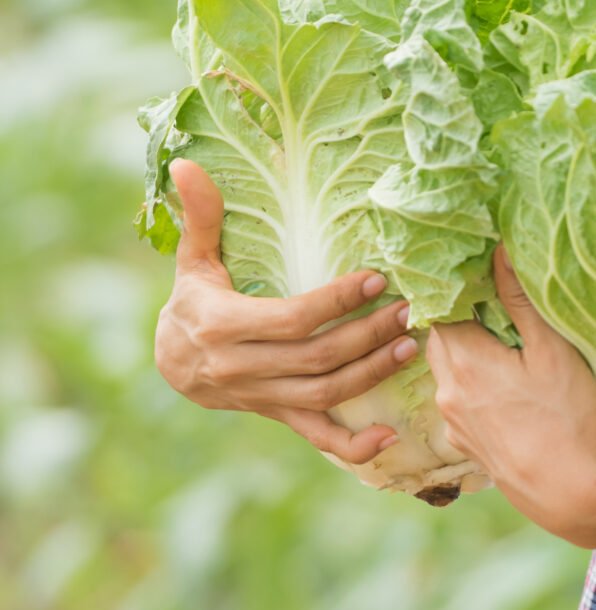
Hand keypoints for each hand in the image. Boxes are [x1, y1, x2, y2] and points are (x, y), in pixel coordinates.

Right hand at [153, 159, 416, 468]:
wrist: (171, 363)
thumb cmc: (192, 299)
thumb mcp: (193, 259)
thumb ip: (201, 215)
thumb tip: (186, 163)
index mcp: (223, 327)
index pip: (291, 319)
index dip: (335, 302)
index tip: (374, 280)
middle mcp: (242, 369)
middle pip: (316, 358)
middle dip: (366, 336)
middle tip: (408, 310)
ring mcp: (261, 398)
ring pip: (324, 394)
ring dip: (371, 375)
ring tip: (410, 347)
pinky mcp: (277, 416)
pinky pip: (316, 437)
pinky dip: (353, 446)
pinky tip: (390, 439)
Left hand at [427, 246, 595, 543]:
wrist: (572, 493)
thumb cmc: (568, 417)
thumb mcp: (551, 350)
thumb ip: (519, 300)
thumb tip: (497, 251)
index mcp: (464, 361)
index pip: (439, 307)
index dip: (455, 286)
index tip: (476, 270)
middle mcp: (448, 392)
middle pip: (439, 339)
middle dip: (459, 317)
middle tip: (490, 300)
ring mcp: (455, 424)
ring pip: (448, 372)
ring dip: (466, 353)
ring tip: (501, 343)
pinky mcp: (467, 447)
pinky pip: (459, 403)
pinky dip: (473, 386)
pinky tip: (505, 389)